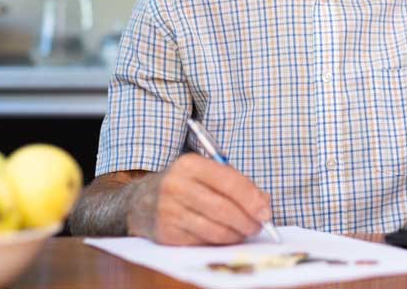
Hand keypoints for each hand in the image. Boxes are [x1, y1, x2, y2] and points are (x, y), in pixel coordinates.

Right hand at [125, 153, 272, 244]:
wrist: (140, 201)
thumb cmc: (185, 185)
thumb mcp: (207, 173)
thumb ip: (237, 183)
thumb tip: (264, 204)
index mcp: (190, 165)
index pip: (229, 182)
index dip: (252, 199)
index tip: (266, 212)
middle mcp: (176, 186)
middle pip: (224, 208)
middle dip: (248, 221)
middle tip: (259, 226)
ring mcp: (169, 211)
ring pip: (215, 228)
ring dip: (236, 234)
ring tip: (245, 232)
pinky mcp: (166, 233)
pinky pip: (202, 241)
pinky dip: (219, 241)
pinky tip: (225, 236)